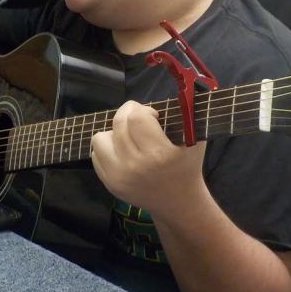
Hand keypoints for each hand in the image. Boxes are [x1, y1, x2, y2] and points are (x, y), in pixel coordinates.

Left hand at [90, 100, 206, 215]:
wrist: (178, 202)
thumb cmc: (187, 166)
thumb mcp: (196, 140)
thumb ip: (189, 114)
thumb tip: (182, 88)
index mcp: (158, 154)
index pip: (138, 117)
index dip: (144, 110)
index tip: (153, 116)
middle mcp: (135, 165)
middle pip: (119, 123)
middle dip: (128, 113)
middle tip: (140, 119)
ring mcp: (118, 177)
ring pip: (99, 138)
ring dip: (113, 132)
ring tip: (127, 136)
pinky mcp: (109, 184)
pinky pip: (95, 154)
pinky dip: (107, 148)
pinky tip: (122, 151)